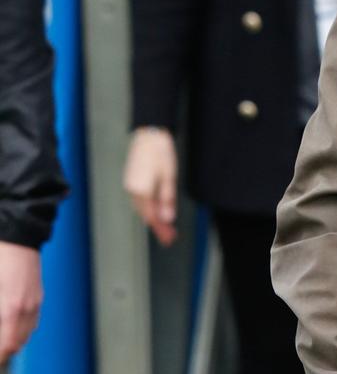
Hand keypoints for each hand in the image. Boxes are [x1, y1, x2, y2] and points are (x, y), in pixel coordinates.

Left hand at [0, 243, 42, 361]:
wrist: (19, 234)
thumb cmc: (1, 256)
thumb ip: (0, 313)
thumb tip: (0, 323)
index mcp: (12, 308)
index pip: (8, 345)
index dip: (0, 355)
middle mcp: (28, 308)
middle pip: (18, 343)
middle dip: (5, 351)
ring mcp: (35, 301)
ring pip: (27, 333)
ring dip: (13, 340)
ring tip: (2, 340)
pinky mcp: (38, 294)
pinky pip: (32, 320)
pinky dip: (21, 329)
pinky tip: (9, 325)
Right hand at [124, 127, 177, 245]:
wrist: (149, 134)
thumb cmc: (160, 154)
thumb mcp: (169, 177)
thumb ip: (167, 200)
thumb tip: (168, 219)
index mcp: (141, 191)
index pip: (151, 217)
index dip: (161, 230)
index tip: (170, 239)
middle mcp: (132, 190)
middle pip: (145, 214)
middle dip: (158, 226)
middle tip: (170, 236)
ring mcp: (130, 185)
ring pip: (142, 207)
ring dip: (153, 216)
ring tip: (165, 226)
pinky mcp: (131, 179)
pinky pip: (139, 199)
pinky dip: (148, 206)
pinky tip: (156, 209)